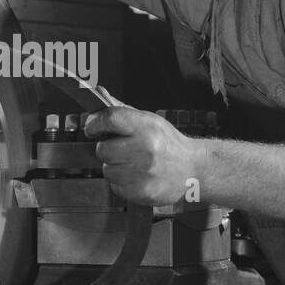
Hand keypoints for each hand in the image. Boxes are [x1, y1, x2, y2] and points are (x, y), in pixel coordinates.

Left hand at [84, 106, 204, 205]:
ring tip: (132, 163)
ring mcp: (144, 173)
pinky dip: (121, 182)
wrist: (192, 169)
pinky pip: (115, 186)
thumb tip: (98, 92)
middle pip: (103, 149)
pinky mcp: (141, 192)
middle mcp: (146, 150)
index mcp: (147, 127)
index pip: (110, 119)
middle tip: (121, 148)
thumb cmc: (168, 143)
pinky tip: (136, 176)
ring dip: (114, 167)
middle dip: (107, 148)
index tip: (92, 128)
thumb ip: (121, 109)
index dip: (95, 123)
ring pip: (107, 170)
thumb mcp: (149, 120)